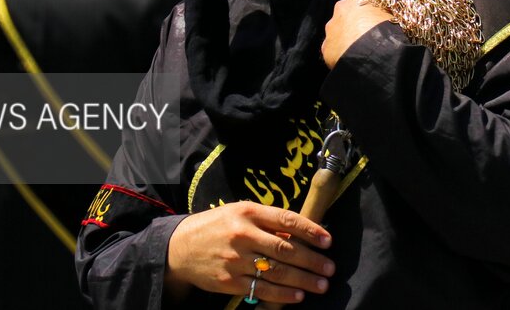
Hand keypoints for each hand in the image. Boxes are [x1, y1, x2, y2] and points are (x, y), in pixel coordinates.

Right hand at [166, 201, 333, 302]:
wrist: (179, 248)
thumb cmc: (216, 226)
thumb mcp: (239, 213)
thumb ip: (267, 221)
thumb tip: (300, 233)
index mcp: (248, 212)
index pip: (286, 219)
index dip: (310, 230)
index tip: (328, 241)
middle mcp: (243, 234)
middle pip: (285, 248)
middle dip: (312, 260)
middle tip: (330, 268)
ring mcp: (236, 259)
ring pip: (276, 271)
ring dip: (303, 280)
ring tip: (321, 285)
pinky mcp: (229, 281)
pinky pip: (261, 289)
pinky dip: (282, 294)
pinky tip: (298, 296)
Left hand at [322, 0, 391, 68]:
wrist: (376, 59)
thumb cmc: (391, 35)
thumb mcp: (396, 17)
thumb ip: (389, 10)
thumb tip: (391, 9)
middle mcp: (342, 7)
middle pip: (347, 8)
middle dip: (356, 16)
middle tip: (369, 30)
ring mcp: (332, 27)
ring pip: (338, 27)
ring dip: (347, 34)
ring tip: (360, 48)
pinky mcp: (327, 46)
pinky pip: (334, 46)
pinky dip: (341, 51)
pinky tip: (352, 59)